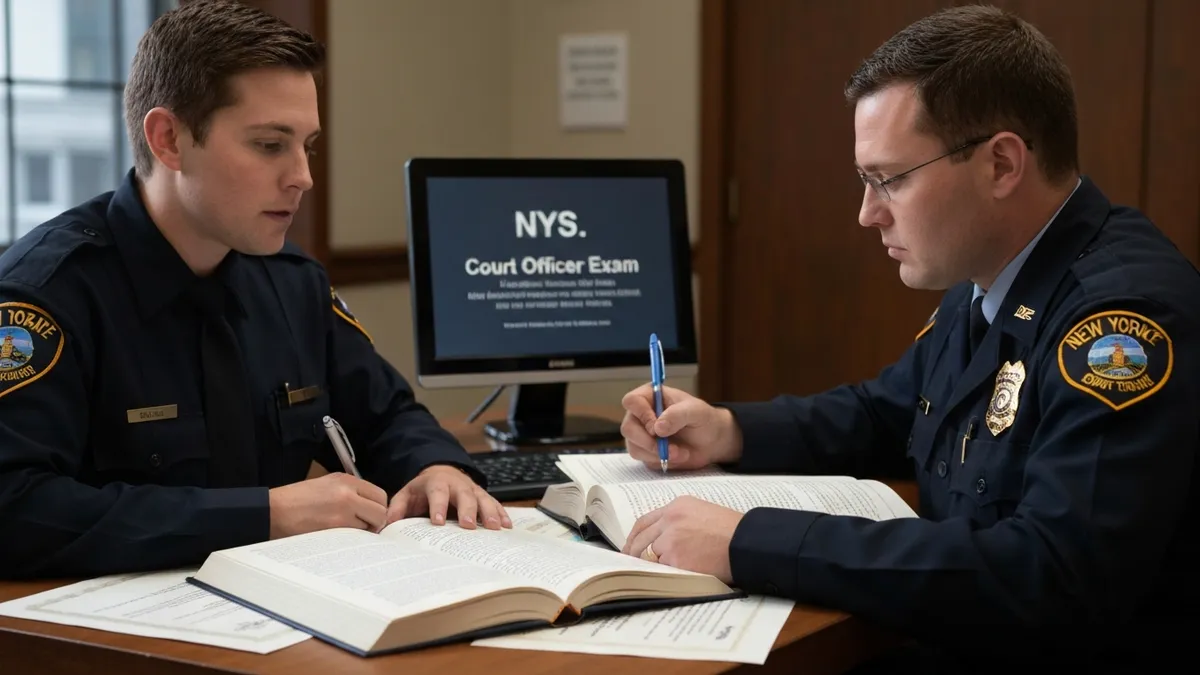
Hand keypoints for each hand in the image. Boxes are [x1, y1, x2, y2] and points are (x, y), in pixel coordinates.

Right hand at [268, 472, 388, 538]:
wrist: (273, 511)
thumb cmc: (296, 500)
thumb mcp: (326, 485)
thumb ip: (350, 492)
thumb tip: (370, 508)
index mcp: (346, 480)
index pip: (380, 495)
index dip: (378, 508)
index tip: (370, 515)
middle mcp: (348, 494)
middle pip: (380, 511)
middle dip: (375, 522)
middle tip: (363, 528)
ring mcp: (342, 512)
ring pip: (370, 527)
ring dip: (363, 533)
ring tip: (346, 533)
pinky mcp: (334, 529)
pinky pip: (356, 538)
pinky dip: (352, 541)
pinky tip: (339, 540)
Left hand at [385, 465, 511, 529]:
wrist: (440, 472)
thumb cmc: (423, 489)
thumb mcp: (406, 494)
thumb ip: (397, 508)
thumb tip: (387, 524)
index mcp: (436, 482)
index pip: (437, 493)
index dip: (438, 507)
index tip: (438, 522)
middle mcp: (457, 484)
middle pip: (464, 495)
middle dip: (468, 510)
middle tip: (469, 526)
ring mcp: (472, 489)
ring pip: (483, 498)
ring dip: (490, 512)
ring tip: (495, 527)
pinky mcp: (482, 495)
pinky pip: (494, 503)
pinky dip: (502, 513)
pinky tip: (507, 526)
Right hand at [620, 384, 742, 470]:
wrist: (711, 441)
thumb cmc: (703, 419)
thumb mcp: (695, 411)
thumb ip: (677, 415)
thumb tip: (657, 428)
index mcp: (650, 396)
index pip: (631, 401)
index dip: (641, 414)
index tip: (656, 427)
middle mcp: (641, 414)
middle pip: (628, 428)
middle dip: (648, 441)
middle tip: (666, 447)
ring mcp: (642, 434)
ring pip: (634, 446)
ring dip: (657, 453)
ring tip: (679, 452)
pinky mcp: (646, 451)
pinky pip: (644, 459)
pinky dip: (660, 460)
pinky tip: (677, 456)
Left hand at [620, 496, 741, 583]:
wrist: (746, 543)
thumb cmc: (731, 531)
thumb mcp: (702, 513)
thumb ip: (678, 521)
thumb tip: (660, 539)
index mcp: (676, 506)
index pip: (644, 521)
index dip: (634, 536)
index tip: (630, 546)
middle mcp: (670, 520)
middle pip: (641, 539)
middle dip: (635, 553)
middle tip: (633, 564)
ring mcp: (670, 540)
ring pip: (650, 556)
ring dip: (655, 565)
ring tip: (665, 571)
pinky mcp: (675, 560)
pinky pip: (662, 570)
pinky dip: (666, 575)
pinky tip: (675, 576)